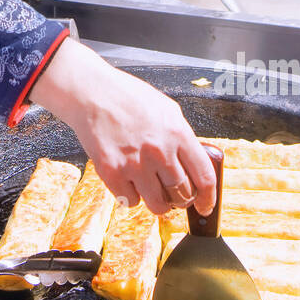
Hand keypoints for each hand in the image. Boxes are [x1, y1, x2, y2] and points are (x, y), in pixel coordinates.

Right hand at [31, 38, 216, 215]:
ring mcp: (135, 164)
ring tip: (150, 188)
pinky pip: (130, 201)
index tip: (204, 207)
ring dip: (158, 202)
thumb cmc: (127, 97)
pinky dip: (130, 195)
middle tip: (172, 192)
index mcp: (178, 133)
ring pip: (159, 205)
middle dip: (180, 198)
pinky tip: (127, 179)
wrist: (91, 93)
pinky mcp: (112, 172)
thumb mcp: (167, 109)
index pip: (204, 177)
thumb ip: (182, 137)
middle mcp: (159, 151)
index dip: (208, 198)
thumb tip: (194, 164)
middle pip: (183, 195)